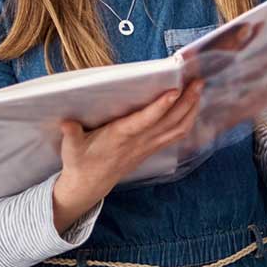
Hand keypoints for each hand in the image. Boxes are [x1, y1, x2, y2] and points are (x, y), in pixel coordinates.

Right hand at [53, 81, 204, 231]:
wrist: (89, 184)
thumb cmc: (80, 162)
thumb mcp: (71, 149)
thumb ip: (71, 135)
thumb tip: (67, 123)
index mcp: (121, 136)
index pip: (145, 120)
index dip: (160, 106)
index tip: (174, 91)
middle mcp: (139, 141)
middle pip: (170, 121)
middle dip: (186, 101)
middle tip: (198, 81)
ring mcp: (149, 146)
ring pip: (178, 129)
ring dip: (191, 109)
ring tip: (199, 90)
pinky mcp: (152, 148)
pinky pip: (176, 135)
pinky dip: (188, 120)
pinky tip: (193, 107)